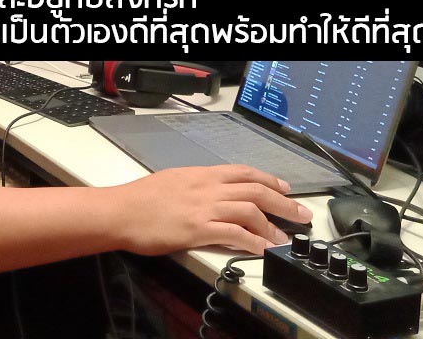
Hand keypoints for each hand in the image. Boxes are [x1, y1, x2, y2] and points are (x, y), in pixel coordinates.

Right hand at [115, 164, 311, 255]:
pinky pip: (234, 234)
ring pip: (250, 211)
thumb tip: (209, 193)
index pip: (243, 172)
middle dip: (283, 203)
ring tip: (283, 239)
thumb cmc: (139, 199)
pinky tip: (263, 250)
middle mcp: (207, 187)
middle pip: (255, 190)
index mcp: (201, 174)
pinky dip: (253, 242)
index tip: (285, 188)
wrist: (120, 211)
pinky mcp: (198, 229)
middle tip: (301, 214)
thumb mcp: (172, 180)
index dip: (268, 180)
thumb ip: (195, 185)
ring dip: (272, 226)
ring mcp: (204, 208)